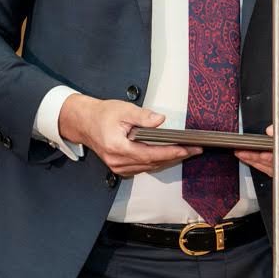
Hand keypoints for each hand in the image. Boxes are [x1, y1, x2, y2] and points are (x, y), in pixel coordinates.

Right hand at [57, 95, 199, 177]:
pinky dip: (156, 162)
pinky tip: (167, 155)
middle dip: (175, 156)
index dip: (171, 152)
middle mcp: (117, 161)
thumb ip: (142, 116)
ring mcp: (117, 167)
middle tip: (194, 150)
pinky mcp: (119, 168)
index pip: (150, 154)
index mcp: (117, 147)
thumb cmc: (102, 115)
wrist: (84, 122)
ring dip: (167, 160)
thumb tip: (160, 121)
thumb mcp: (123, 109)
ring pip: (149, 167)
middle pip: (152, 163)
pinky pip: (142, 168)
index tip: (187, 149)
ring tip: (185, 152)